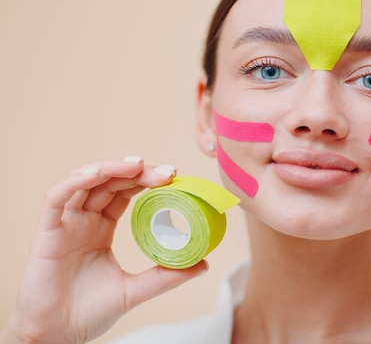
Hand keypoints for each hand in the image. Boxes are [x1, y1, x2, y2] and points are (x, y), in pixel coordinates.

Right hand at [0, 158, 207, 343]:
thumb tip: (203, 264)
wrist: (56, 336)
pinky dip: (75, 182)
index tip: (173, 176)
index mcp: (101, 228)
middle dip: (138, 172)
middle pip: (110, 183)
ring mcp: (64, 224)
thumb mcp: (135, 290)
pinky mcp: (45, 233)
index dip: (147, 181)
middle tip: (167, 172)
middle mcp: (83, 220)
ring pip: (84, 182)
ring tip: (139, 165)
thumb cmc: (89, 312)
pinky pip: (56, 199)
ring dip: (111, 168)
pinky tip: (97, 174)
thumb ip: (165, 276)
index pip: (125, 193)